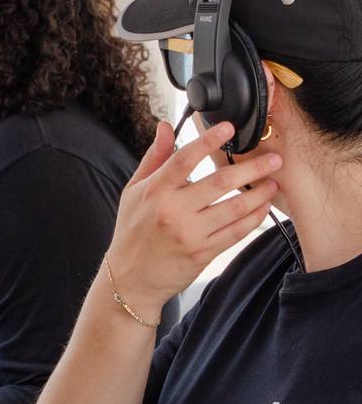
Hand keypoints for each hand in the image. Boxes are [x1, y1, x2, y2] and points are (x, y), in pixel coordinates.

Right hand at [104, 120, 282, 316]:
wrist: (130, 277)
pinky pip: (237, 232)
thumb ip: (155, 157)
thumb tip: (166, 126)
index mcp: (155, 191)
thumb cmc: (132, 230)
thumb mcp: (134, 191)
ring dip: (260, 193)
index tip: (229, 128)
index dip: (208, 141)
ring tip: (273, 183)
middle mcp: (173, 211)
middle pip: (220, 182)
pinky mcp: (204, 253)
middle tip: (273, 159)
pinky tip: (263, 208)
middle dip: (252, 167)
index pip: (184, 159)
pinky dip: (255, 218)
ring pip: (235, 208)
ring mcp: (190, 233)